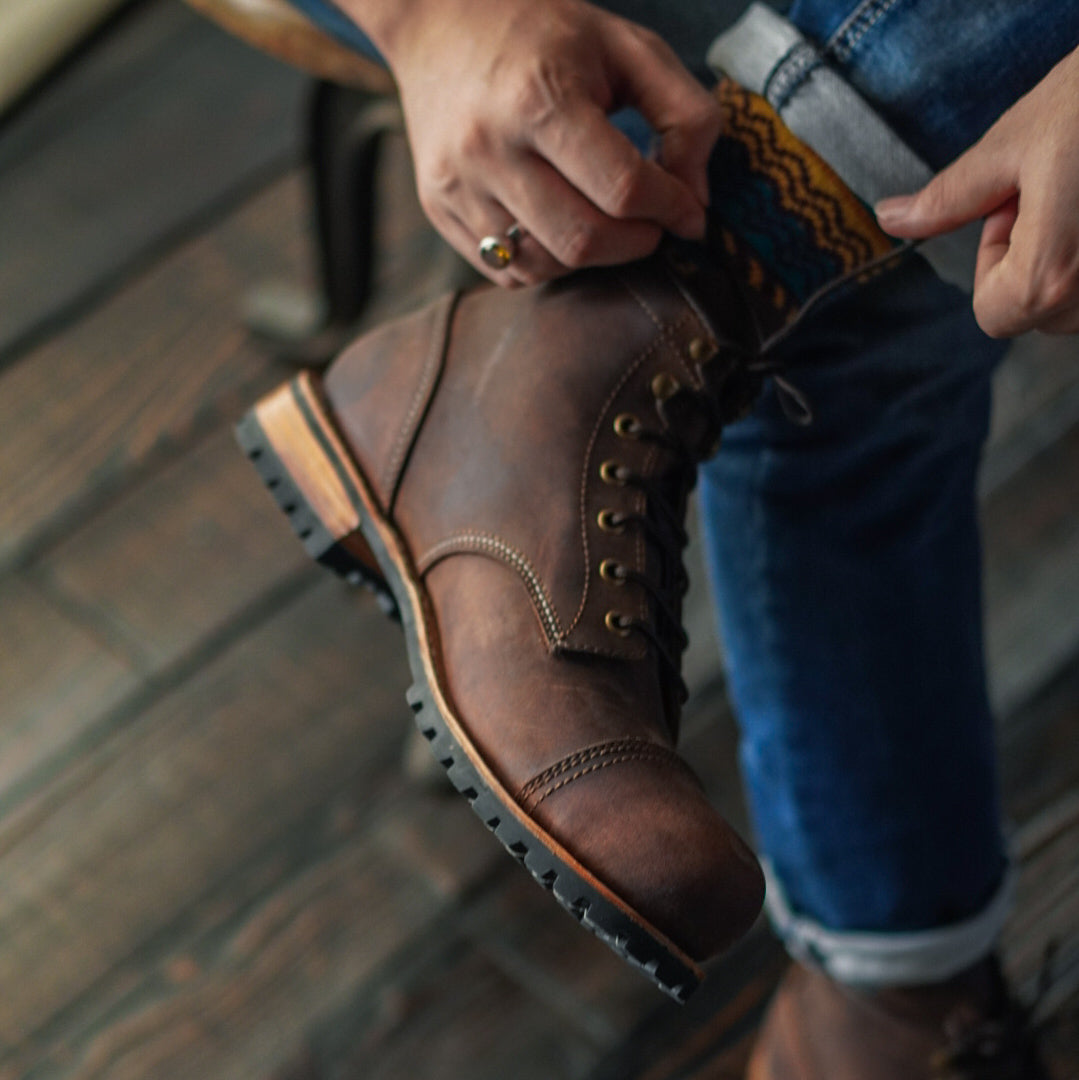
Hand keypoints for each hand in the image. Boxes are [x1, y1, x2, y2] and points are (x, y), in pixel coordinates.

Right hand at [346, 0, 719, 284]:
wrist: (439, 22)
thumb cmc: (543, 33)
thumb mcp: (628, 47)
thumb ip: (685, 115)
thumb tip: (695, 201)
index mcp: (540, 98)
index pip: (622, 189)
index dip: (670, 209)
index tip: (688, 211)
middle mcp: (490, 149)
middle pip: (583, 241)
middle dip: (635, 243)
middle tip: (650, 223)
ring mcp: (458, 185)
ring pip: (545, 265)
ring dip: (592, 257)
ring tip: (604, 222)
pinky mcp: (439, 209)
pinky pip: (508, 270)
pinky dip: (547, 261)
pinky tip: (559, 225)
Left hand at [876, 45, 1078, 336]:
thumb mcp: (1011, 145)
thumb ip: (948, 199)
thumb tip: (888, 219)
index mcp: (1052, 276)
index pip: (994, 316)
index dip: (993, 263)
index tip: (1016, 209)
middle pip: (1041, 313)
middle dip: (1037, 260)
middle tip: (1058, 191)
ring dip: (1074, 258)